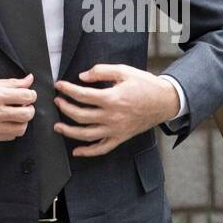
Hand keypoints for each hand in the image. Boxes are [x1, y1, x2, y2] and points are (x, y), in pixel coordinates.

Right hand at [0, 74, 35, 140]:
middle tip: (23, 105)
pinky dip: (12, 130)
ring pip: (20, 129)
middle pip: (27, 115)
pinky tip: (6, 122)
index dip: (31, 95)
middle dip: (29, 109)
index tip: (28, 94)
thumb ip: (12, 83)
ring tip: (15, 114)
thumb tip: (29, 80)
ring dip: (22, 121)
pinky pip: (9, 137)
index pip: (26, 96)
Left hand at [53, 63, 180, 156]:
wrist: (165, 101)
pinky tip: (77, 151)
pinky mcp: (121, 137)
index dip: (67, 90)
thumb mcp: (124, 71)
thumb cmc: (145, 85)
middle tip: (57, 102)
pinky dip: (88, 152)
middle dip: (64, 108)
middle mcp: (112, 116)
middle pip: (80, 115)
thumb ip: (102, 72)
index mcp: (112, 98)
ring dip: (69, 131)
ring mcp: (116, 129)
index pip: (82, 95)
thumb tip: (82, 76)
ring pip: (86, 135)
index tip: (59, 86)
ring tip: (58, 126)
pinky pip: (102, 148)